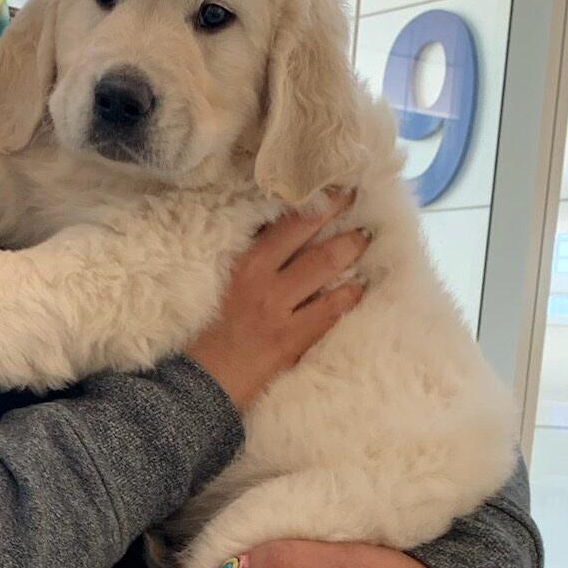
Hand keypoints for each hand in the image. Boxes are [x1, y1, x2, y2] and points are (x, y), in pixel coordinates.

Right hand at [185, 193, 366, 409]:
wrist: (203, 382)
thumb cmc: (208, 333)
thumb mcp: (222, 286)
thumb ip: (250, 262)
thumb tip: (279, 235)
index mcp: (243, 264)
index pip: (283, 222)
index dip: (311, 201)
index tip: (329, 185)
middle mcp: (263, 280)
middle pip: (308, 235)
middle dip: (335, 213)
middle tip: (356, 198)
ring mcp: (280, 309)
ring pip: (324, 268)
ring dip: (349, 249)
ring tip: (365, 239)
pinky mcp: (292, 338)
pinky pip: (330, 311)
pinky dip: (348, 296)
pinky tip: (360, 288)